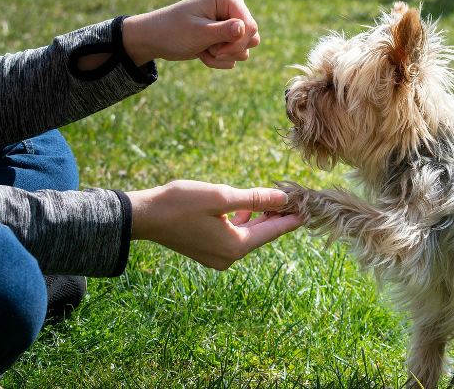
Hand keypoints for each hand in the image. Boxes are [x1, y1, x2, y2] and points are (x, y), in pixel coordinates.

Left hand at [122, 0, 260, 68]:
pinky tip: (203, 52)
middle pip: (252, 36)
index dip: (237, 43)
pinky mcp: (227, 34)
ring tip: (203, 49)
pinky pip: (236, 54)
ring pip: (245, 47)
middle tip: (209, 50)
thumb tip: (245, 28)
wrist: (155, 38)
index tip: (217, 50)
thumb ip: (224, 31)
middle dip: (230, 50)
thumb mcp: (198, 33)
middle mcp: (233, 5)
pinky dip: (219, 59)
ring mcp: (231, 20)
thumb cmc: (173, 31)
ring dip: (223, 56)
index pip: (250, 25)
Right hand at [127, 180, 302, 269]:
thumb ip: (254, 199)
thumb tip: (283, 200)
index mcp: (236, 246)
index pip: (273, 231)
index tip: (311, 208)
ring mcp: (217, 257)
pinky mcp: (206, 250)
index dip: (292, 218)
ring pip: (248, 235)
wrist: (143, 217)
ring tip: (276, 200)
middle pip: (262, 234)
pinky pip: (234, 236)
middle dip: (278, 216)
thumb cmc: (180, 203)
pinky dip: (243, 222)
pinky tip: (247, 208)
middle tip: (296, 199)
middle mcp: (229, 257)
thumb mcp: (221, 196)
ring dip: (260, 218)